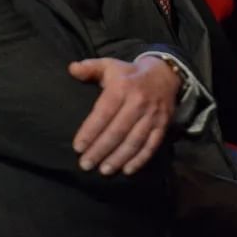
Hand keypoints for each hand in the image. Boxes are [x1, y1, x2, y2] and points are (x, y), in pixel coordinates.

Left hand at [68, 56, 179, 175]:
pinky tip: (127, 170)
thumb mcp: (109, 65)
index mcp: (122, 87)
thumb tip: (71, 69)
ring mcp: (152, 115)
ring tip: (103, 170)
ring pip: (134, 141)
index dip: (90, 131)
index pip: (104, 113)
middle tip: (85, 164)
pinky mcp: (163, 125)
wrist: (164, 75)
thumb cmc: (129, 74)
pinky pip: (151, 145)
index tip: (78, 147)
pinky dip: (140, 159)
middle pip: (117, 131)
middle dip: (100, 150)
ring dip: (118, 158)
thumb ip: (90, 68)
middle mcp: (138, 102)